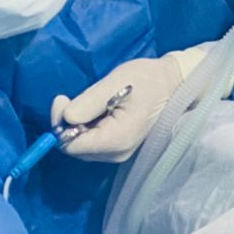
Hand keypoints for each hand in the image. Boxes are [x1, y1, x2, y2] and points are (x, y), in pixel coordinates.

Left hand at [51, 45, 211, 161]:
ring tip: (90, 102)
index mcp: (116, 140)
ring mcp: (119, 152)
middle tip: (71, 97)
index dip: (60, 124)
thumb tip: (64, 117)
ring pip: (81, 145)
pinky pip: (92, 142)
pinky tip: (97, 110)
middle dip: (67, 123)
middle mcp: (116, 153)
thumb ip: (88, 103)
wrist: (173, 84)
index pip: (71, 146)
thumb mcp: (115, 83)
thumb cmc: (147, 80)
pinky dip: (87, 127)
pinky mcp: (119, 147)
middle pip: (75, 147)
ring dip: (77, 124)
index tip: (63, 98)